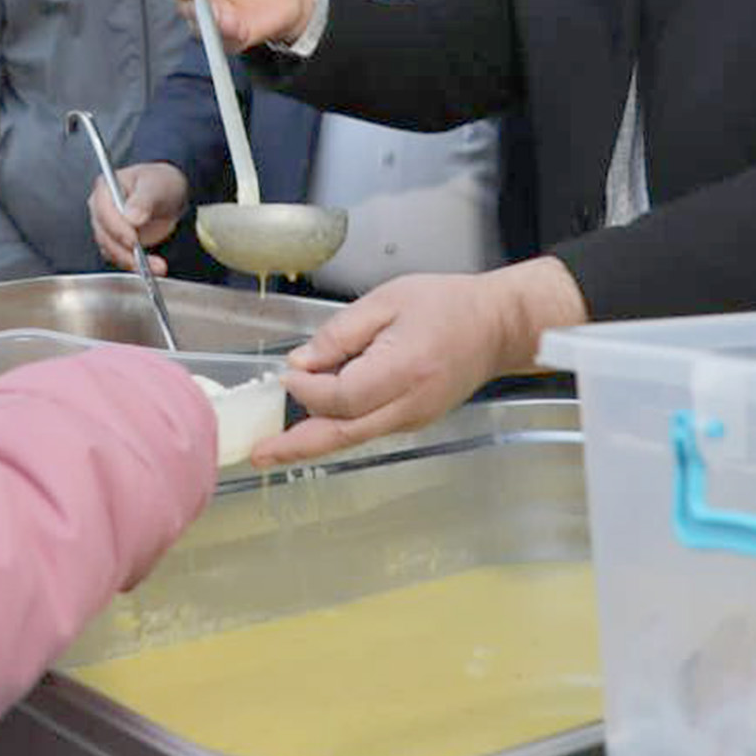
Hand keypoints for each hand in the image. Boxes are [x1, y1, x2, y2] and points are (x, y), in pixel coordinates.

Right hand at [90, 164, 188, 274]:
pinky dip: (135, 265)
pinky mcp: (116, 243)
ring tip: (156, 266)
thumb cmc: (160, 183)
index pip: (103, 210)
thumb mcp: (157, 185)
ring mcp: (107, 227)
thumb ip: (144, 199)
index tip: (133, 239)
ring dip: (132, 261)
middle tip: (145, 258)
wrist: (170, 197)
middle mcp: (102, 208)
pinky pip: (120, 258)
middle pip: (104, 234)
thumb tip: (131, 216)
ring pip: (111, 250)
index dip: (116, 227)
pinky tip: (152, 267)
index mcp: (107, 188)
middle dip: (124, 250)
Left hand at [248, 257, 587, 466]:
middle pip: (343, 434)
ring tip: (274, 448)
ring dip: (313, 442)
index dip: (307, 390)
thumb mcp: (387, 300)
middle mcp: (408, 404)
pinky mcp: (414, 420)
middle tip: (258, 454)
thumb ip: (341, 333)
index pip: (341, 396)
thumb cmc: (446, 305)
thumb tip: (301, 364)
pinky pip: (367, 429)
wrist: (497, 327)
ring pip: (353, 437)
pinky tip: (313, 424)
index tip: (287, 374)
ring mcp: (413, 418)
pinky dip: (337, 428)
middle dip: (297, 446)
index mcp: (402, 370)